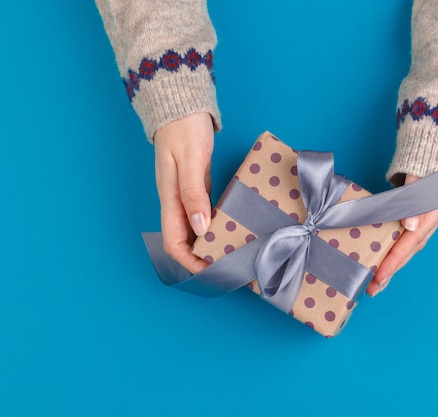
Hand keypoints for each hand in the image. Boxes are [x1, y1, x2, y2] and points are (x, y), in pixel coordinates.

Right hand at [154, 112, 213, 273]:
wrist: (182, 107)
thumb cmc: (184, 130)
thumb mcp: (190, 160)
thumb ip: (193, 193)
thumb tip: (200, 227)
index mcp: (170, 198)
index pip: (173, 243)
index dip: (188, 261)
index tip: (208, 271)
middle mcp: (176, 202)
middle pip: (183, 242)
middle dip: (200, 259)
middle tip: (226, 268)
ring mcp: (185, 195)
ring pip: (194, 231)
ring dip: (208, 246)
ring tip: (230, 255)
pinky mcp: (196, 188)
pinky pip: (202, 216)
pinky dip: (214, 227)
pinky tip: (229, 230)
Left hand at [366, 174, 437, 296]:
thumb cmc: (427, 162)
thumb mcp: (421, 175)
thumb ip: (413, 197)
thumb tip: (410, 225)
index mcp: (431, 213)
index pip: (410, 242)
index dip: (395, 260)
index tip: (379, 275)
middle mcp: (427, 222)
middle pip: (408, 252)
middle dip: (390, 271)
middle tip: (372, 289)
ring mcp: (421, 222)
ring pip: (405, 249)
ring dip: (390, 266)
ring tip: (373, 283)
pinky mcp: (413, 219)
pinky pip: (401, 240)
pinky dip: (391, 253)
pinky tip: (379, 263)